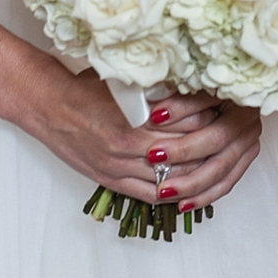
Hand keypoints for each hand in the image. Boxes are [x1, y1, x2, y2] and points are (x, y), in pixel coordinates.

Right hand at [24, 67, 260, 209]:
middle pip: (182, 152)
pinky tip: (187, 187)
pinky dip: (171, 192)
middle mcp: (128, 147)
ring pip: (170, 178)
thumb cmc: (84, 89)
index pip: (185, 122)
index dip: (208, 114)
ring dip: (195, 171)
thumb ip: (153, 89)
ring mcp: (120, 167)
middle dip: (208, 144)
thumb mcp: (122, 82)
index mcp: (133, 118)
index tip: (224, 106)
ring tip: (216, 160)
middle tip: (229, 135)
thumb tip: (189, 82)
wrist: (48, 106)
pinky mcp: (112, 180)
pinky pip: (149, 194)